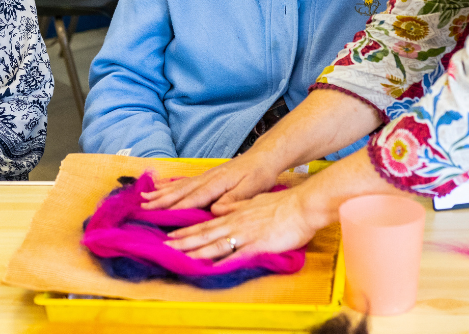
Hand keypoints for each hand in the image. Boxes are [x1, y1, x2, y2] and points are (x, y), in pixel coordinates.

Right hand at [141, 150, 281, 214]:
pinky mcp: (205, 176)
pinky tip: (159, 187)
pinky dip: (169, 185)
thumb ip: (234, 200)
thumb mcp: (252, 189)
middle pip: (180, 192)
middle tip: (142, 207)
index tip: (159, 215)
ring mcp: (204, 176)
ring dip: (161, 193)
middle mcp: (207, 179)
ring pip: (179, 186)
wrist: (263, 158)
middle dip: (161, 200)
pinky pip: (183, 182)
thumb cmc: (259, 175)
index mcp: (217, 183)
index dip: (175, 208)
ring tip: (143, 198)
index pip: (193, 199)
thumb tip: (216, 210)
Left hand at [164, 183, 324, 261]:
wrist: (303, 205)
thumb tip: (219, 209)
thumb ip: (236, 207)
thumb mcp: (254, 202)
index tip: (171, 236)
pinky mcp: (258, 243)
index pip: (206, 223)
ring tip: (181, 257)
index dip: (188, 230)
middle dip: (184, 241)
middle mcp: (236, 222)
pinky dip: (224, 260)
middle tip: (166, 247)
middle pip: (206, 233)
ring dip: (197, 251)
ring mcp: (246, 232)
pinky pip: (238, 254)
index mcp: (235, 214)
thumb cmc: (282, 205)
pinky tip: (212, 267)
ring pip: (216, 243)